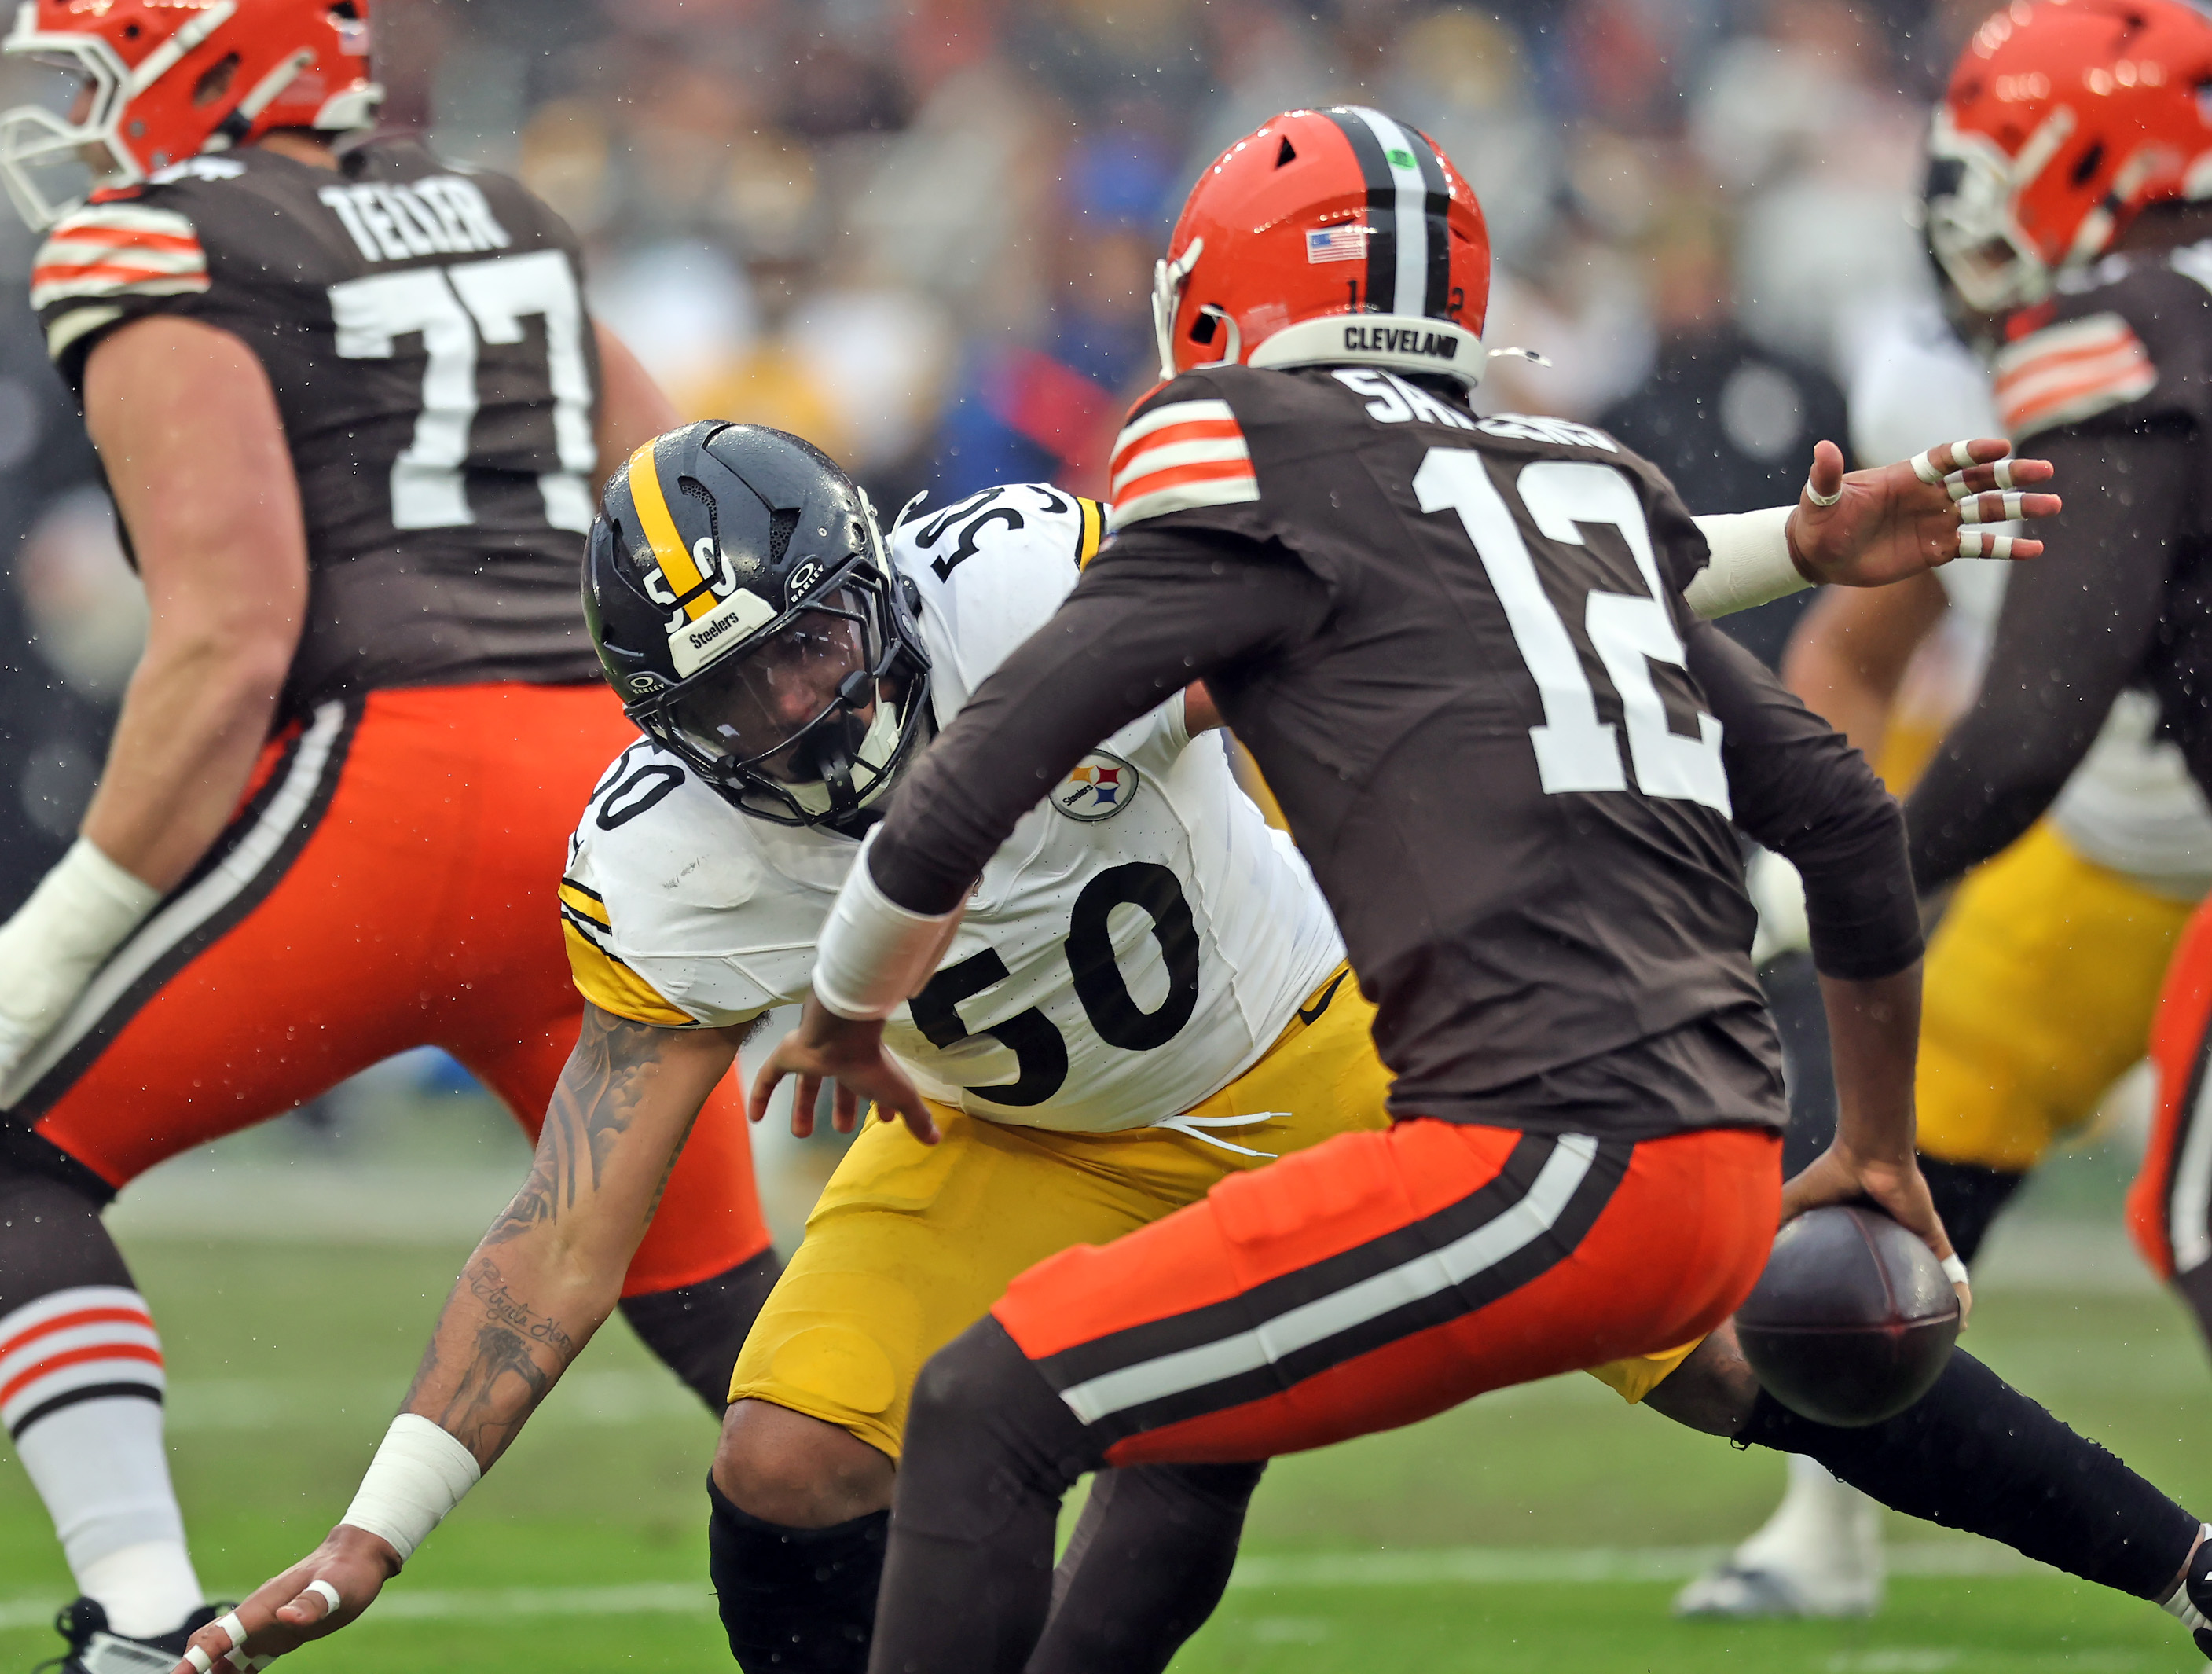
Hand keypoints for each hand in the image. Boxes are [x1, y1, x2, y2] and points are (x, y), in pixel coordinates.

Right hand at [166, 1525, 398, 1671]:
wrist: (358, 1557)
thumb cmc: (347, 1571)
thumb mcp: (336, 1587)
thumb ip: (312, 1602)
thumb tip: (285, 1617)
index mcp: (263, 1605)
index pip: (219, 1634)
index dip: (195, 1658)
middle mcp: (257, 1617)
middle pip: (211, 1643)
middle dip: (193, 1667)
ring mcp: (265, 1627)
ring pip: (224, 1655)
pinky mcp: (277, 1636)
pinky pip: (245, 1660)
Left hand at [748, 994, 939, 1144]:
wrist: (841, 1032)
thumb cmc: (870, 1062)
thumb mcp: (899, 1093)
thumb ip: (917, 1116)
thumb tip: (936, 1140)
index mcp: (865, 1067)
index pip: (873, 1087)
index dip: (879, 1104)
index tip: (884, 1121)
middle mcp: (838, 1061)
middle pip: (839, 1087)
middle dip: (842, 1108)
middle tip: (841, 1130)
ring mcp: (810, 1058)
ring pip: (806, 1085)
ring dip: (804, 1109)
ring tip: (801, 1135)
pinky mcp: (785, 1056)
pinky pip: (769, 1077)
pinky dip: (761, 1097)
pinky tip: (754, 1118)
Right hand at [1781, 1141, 1970, 1327]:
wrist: (1867, 1153)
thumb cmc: (1831, 1174)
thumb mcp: (1793, 1204)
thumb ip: (1775, 1228)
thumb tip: (1746, 1259)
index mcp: (1859, 1232)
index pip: (1864, 1268)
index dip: (1863, 1293)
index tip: (1860, 1324)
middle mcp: (1889, 1236)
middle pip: (1900, 1277)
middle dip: (1904, 1305)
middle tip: (1902, 1340)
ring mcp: (1913, 1236)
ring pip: (1929, 1279)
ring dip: (1939, 1307)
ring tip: (1941, 1340)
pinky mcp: (1932, 1234)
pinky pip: (1950, 1269)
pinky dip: (1958, 1294)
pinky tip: (1960, 1323)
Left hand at [1784, 437, 2059, 587]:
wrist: (1819, 554)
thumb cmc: (1819, 520)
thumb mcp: (1820, 499)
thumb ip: (1827, 475)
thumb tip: (1822, 449)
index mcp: (1907, 476)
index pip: (1948, 458)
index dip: (1974, 452)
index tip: (2002, 447)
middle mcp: (1929, 495)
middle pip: (1980, 479)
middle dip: (2013, 474)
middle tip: (2047, 471)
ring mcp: (1938, 521)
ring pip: (1987, 511)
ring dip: (2020, 508)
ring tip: (2053, 505)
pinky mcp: (1938, 549)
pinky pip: (1979, 547)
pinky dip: (2006, 549)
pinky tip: (2036, 550)